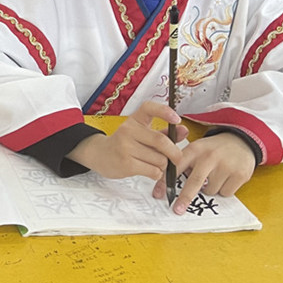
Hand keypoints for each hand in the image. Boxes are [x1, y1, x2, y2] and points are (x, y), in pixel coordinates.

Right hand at [67, 101, 186, 181]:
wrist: (99, 155)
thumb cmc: (124, 144)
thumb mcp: (141, 133)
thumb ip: (163, 132)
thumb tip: (183, 130)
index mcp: (134, 120)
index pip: (148, 108)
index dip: (164, 111)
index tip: (176, 120)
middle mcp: (128, 130)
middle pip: (161, 141)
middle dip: (175, 153)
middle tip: (177, 158)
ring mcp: (125, 147)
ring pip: (160, 159)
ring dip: (163, 165)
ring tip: (154, 164)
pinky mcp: (126, 164)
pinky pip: (153, 171)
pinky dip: (157, 173)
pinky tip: (149, 171)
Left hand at [153, 132, 255, 215]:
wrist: (241, 141)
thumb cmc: (213, 149)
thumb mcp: (196, 149)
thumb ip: (183, 162)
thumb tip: (167, 185)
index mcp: (195, 149)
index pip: (176, 167)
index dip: (165, 182)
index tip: (158, 194)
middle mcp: (210, 157)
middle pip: (194, 182)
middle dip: (184, 198)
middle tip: (177, 209)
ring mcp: (226, 166)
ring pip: (210, 190)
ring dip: (209, 189)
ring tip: (214, 176)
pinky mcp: (240, 174)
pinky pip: (225, 193)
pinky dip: (223, 190)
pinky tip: (225, 178)